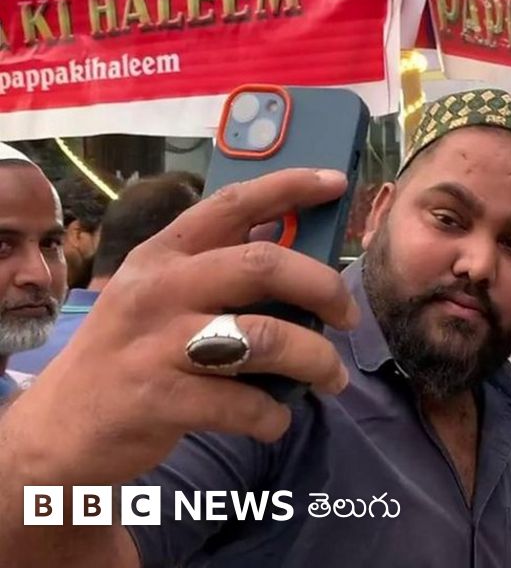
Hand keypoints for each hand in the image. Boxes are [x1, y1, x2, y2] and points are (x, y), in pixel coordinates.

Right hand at [0, 169, 357, 486]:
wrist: (61, 427)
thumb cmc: (133, 353)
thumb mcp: (161, 297)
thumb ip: (218, 273)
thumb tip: (300, 256)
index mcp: (163, 254)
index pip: (232, 204)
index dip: (289, 187)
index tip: (336, 182)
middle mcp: (159, 288)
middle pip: (263, 265)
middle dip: (324, 288)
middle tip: (349, 318)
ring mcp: (155, 343)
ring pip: (265, 338)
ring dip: (316, 361)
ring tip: (332, 378)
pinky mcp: (157, 398)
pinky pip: (242, 404)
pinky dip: (273, 417)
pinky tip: (274, 421)